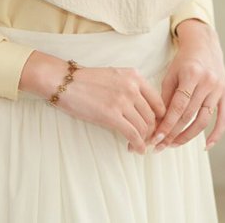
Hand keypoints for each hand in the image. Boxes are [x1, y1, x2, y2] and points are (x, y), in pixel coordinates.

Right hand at [19, 51, 165, 153]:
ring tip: (137, 145)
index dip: (159, 118)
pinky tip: (135, 149)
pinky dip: (138, 145)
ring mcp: (123, 101)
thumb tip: (144, 109)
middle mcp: (132, 87)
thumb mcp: (115, 75)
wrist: (65, 82)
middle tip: (146, 140)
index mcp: (134, 76)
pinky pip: (133, 135)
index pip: (158, 101)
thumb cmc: (87, 80)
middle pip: (152, 117)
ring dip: (143, 140)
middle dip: (151, 132)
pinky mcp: (112, 115)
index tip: (155, 127)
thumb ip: (131, 87)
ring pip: (144, 127)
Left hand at [143, 19, 224, 152]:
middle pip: (189, 115)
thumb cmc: (184, 60)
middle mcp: (207, 82)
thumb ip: (166, 96)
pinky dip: (216, 134)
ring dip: (189, 136)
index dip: (167, 125)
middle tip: (161, 145)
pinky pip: (223, 118)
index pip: (177, 107)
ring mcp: (218, 88)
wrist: (204, 44)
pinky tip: (206, 146)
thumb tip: (159, 122)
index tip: (156, 138)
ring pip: (203, 120)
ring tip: (175, 144)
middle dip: (174, 133)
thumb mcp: (171, 73)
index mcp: (190, 74)